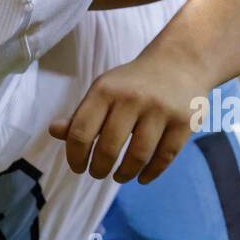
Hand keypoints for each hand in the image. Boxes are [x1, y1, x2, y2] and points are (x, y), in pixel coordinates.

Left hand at [48, 55, 207, 184]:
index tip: (78, 167)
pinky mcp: (184, 121)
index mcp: (105, 90)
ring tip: (119, 176)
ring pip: (138, 157)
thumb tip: (54, 131)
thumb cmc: (132, 83)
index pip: (80, 133)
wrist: (180, 62)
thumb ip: (80, 114)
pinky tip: (142, 177)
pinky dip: (151, 173)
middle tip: (98, 173)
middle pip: (108, 149)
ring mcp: (161, 110)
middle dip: (99, 169)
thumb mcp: (103, 91)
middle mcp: (132, 98)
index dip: (75, 157)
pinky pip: (164, 158)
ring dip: (124, 174)